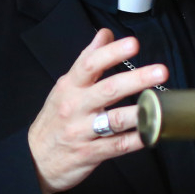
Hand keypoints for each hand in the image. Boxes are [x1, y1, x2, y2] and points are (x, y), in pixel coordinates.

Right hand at [27, 29, 167, 193]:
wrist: (34, 159)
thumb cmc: (54, 119)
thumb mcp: (65, 87)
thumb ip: (87, 60)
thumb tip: (105, 34)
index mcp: (70, 87)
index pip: (90, 64)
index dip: (112, 53)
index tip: (133, 44)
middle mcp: (76, 107)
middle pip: (108, 89)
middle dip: (136, 79)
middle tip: (160, 71)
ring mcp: (83, 132)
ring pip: (114, 120)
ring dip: (139, 112)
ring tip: (160, 105)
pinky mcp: (90, 154)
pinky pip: (117, 146)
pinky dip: (136, 139)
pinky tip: (152, 133)